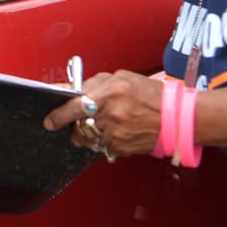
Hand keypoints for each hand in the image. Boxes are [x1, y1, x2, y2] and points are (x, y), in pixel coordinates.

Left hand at [44, 70, 164, 158]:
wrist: (177, 117)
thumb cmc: (151, 95)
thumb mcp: (123, 79)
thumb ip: (95, 84)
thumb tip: (71, 90)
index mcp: (111, 91)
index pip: (75, 104)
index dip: (59, 115)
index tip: (49, 121)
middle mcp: (112, 112)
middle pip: (80, 124)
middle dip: (75, 126)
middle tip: (77, 124)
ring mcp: (116, 132)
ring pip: (89, 137)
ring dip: (91, 133)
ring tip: (108, 124)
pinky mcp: (121, 147)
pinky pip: (103, 146)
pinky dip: (106, 141)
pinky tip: (119, 132)